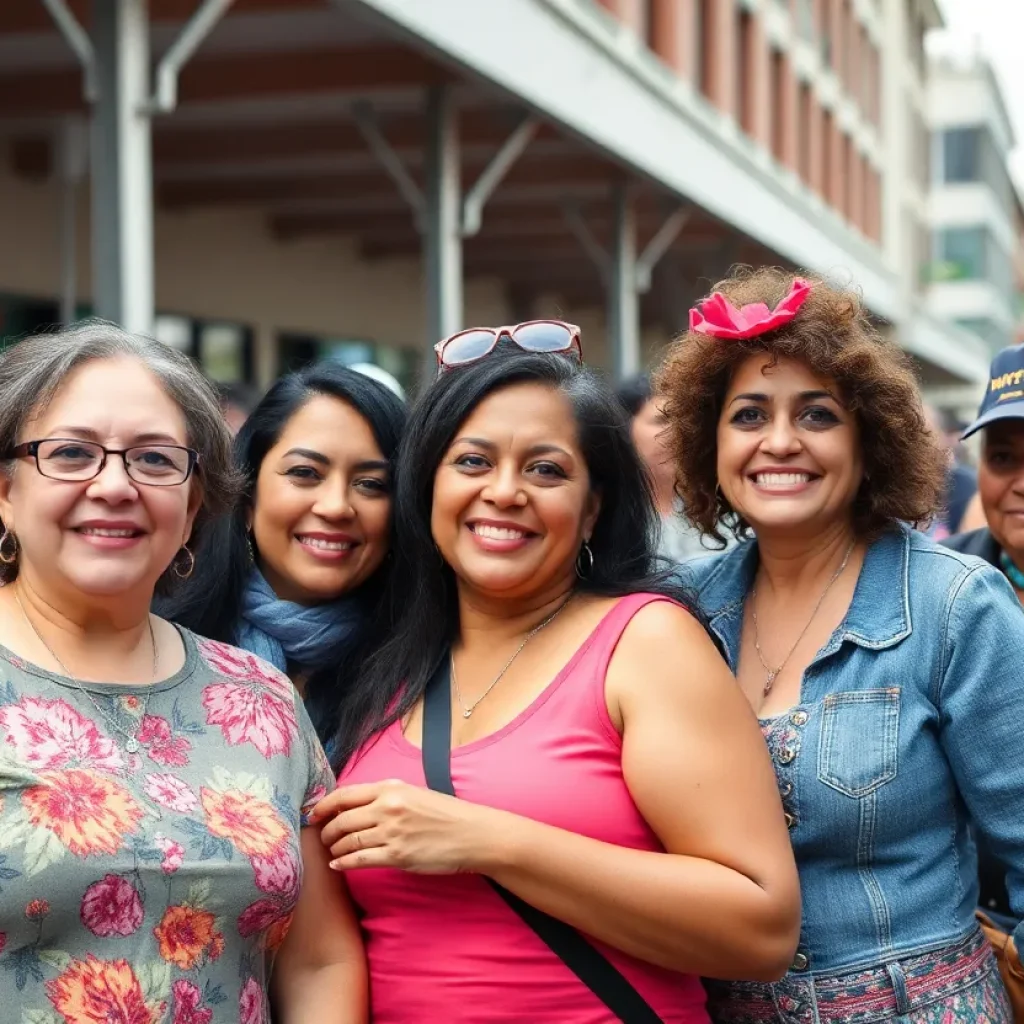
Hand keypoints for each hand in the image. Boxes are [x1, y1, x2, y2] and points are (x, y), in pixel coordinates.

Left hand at [310, 780, 502, 874]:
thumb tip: (357, 803)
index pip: (345, 794)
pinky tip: (338, 865)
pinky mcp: (397, 856)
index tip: (314, 814)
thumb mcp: (415, 793)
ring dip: (334, 848)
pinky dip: (344, 863)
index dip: (324, 806)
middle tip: (322, 838)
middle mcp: (387, 808)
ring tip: (332, 852)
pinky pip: (359, 860)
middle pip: (342, 819)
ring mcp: (391, 832)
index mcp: (391, 788)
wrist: (472, 834)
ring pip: (348, 841)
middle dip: (326, 831)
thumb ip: (387, 795)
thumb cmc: (446, 814)